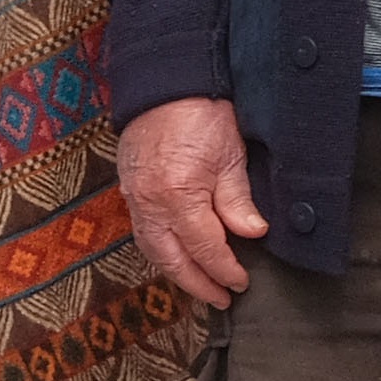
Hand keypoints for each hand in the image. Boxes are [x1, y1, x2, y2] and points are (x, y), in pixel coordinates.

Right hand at [119, 93, 265, 310]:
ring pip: (153, 250)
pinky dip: (161, 251)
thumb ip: (237, 200)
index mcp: (179, 195)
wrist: (165, 81)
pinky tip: (177, 257)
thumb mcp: (231, 155)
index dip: (225, 269)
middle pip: (173, 260)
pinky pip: (143, 233)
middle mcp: (150, 203)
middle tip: (221, 299)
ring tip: (201, 285)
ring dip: (177, 272)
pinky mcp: (128, 189)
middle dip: (198, 284)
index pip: (205, 248)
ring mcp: (134, 197)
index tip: (241, 283)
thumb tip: (252, 234)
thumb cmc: (203, 112)